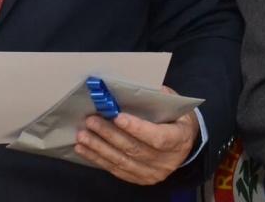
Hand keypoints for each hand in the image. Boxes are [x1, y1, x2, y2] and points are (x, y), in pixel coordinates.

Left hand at [74, 87, 198, 184]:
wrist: (182, 144)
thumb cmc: (174, 119)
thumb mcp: (173, 105)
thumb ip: (158, 97)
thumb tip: (138, 86)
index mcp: (179, 139)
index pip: (158, 137)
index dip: (137, 128)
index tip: (117, 117)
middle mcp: (167, 160)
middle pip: (135, 149)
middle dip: (110, 134)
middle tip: (91, 121)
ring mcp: (153, 173)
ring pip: (122, 161)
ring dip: (99, 148)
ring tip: (82, 135)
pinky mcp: (140, 178)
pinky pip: (116, 170)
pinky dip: (97, 159)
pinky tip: (83, 149)